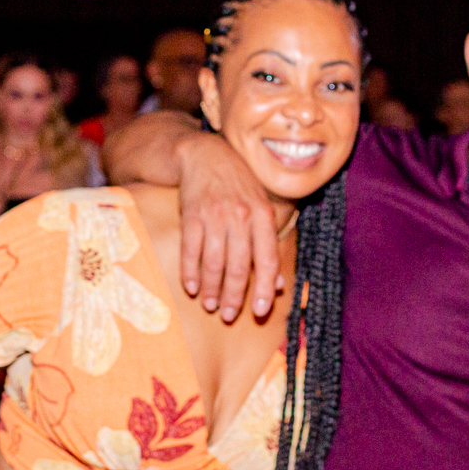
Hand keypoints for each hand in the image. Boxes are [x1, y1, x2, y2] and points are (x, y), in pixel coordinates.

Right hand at [175, 131, 282, 321]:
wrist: (206, 154)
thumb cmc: (239, 186)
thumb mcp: (261, 208)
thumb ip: (268, 245)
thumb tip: (277, 285)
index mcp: (263, 215)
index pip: (267, 259)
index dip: (263, 289)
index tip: (259, 312)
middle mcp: (241, 216)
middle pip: (239, 266)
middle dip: (233, 297)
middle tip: (229, 315)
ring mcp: (214, 216)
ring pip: (214, 263)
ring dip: (211, 289)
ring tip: (209, 305)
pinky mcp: (191, 215)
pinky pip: (191, 251)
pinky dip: (190, 273)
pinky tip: (192, 287)